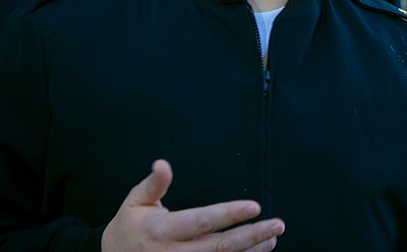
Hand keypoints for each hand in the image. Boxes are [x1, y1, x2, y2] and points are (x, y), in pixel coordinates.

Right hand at [102, 159, 284, 250]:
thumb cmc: (128, 227)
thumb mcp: (135, 202)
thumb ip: (153, 185)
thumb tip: (163, 163)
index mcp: (162, 231)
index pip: (202, 221)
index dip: (228, 214)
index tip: (254, 207)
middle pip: (219, 247)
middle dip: (251, 236)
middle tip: (277, 225)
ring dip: (251, 251)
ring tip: (272, 238)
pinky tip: (258, 251)